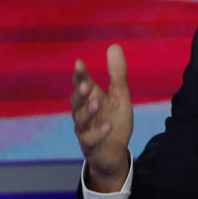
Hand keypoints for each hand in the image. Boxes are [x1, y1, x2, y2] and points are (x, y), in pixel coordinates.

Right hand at [71, 44, 133, 191]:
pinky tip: (107, 126)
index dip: (79, 74)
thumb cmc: (114, 120)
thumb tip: (114, 46)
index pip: (81, 84)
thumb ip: (117, 74)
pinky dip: (98, 133)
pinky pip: (90, 140)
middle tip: (86, 84)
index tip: (79, 63)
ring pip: (80, 120)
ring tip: (97, 102)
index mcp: (90, 98)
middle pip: (76, 101)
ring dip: (88, 111)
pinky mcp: (90, 146)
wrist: (115, 152)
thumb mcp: (120, 96)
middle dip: (80, 93)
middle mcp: (83, 113)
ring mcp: (85, 130)